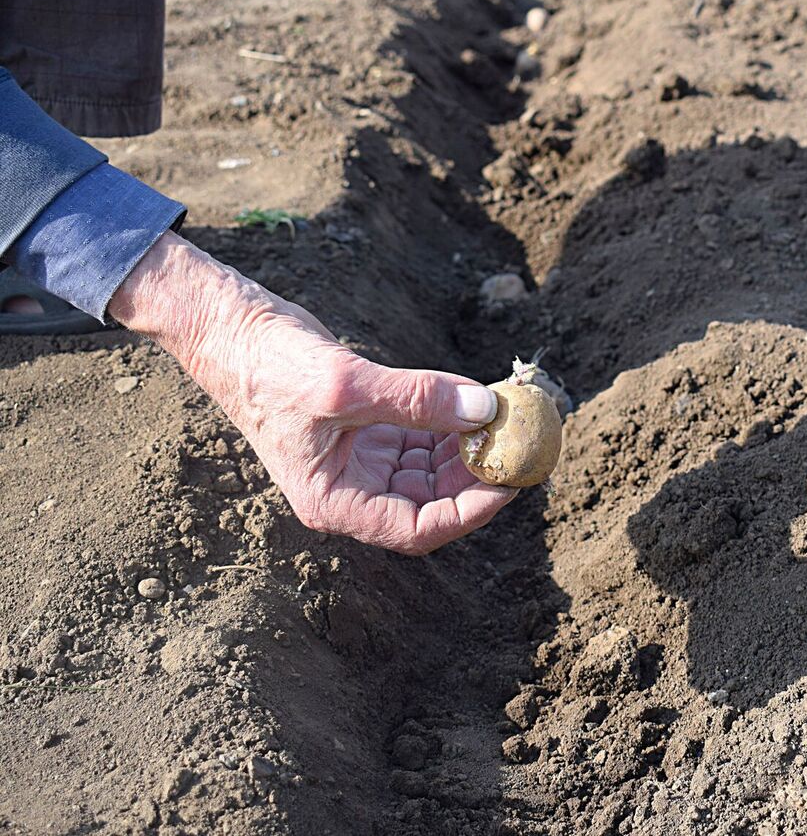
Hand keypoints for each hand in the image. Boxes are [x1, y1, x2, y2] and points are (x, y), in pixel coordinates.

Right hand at [108, 231, 514, 552]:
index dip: (470, 511)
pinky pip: (422, 438)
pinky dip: (452, 423)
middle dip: (478, 475)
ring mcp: (360, 459)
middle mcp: (351, 488)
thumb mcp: (346, 385)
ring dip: (470, 447)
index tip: (511, 480)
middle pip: (433, 501)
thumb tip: (485, 409)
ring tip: (508, 418)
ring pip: (432, 470)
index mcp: (336, 501)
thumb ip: (416, 399)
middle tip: (523, 444)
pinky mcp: (368, 428)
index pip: (419, 529)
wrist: (232, 329)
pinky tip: (478, 400)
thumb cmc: (270, 366)